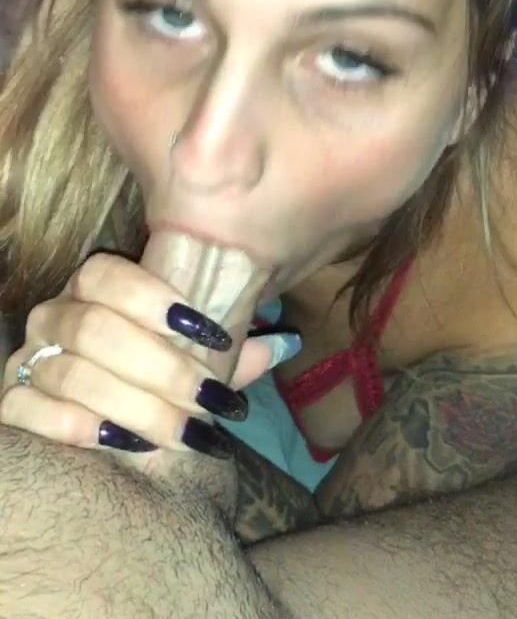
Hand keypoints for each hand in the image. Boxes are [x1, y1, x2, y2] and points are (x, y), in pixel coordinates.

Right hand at [0, 252, 299, 459]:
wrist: (110, 429)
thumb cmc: (158, 381)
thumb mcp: (196, 362)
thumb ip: (232, 353)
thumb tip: (287, 342)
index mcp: (95, 288)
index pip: (106, 274)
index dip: (156, 299)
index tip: (212, 335)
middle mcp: (55, 314)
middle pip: (95, 328)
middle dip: (161, 367)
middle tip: (210, 401)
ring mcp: (28, 357)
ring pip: (70, 371)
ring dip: (135, 405)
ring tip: (187, 434)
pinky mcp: (12, 403)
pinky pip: (27, 408)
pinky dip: (75, 425)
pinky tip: (120, 443)